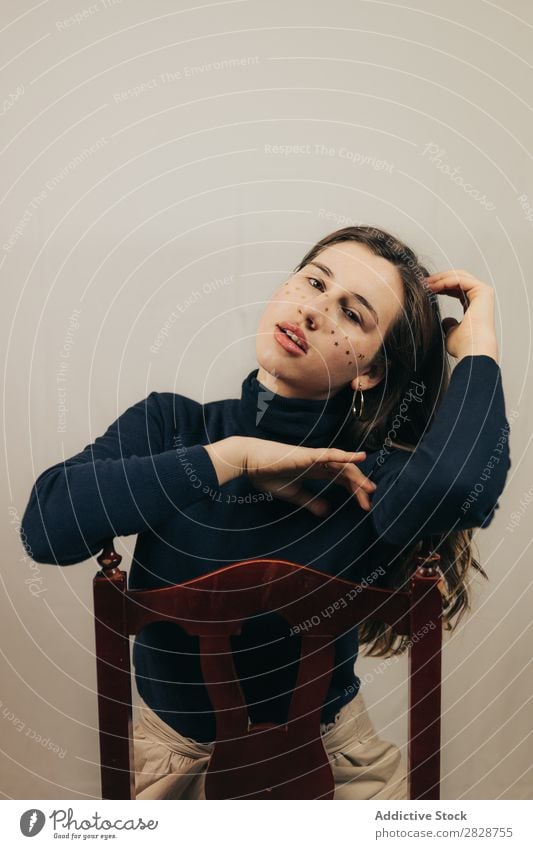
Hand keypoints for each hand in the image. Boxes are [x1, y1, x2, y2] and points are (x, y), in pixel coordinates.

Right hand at [241, 437, 376, 515]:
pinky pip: (330, 455)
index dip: (355, 491)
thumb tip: (326, 511)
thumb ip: (310, 501)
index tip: (365, 506)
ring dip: (357, 476)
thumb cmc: (267, 474)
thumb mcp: (294, 494)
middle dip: (359, 487)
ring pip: (343, 465)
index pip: (342, 480)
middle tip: (368, 503)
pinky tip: (360, 457)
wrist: (249, 462)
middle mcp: (319, 462)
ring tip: (370, 488)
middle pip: (347, 473)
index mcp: (316, 470)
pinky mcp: (307, 455)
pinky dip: (345, 456)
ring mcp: (315, 457)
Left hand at [425, 269, 498, 361]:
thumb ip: (449, 325)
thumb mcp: (451, 333)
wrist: (473, 350)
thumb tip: (446, 321)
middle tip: (423, 282)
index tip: (425, 289)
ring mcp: (484, 293)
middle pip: (458, 279)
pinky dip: (445, 281)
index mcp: (474, 306)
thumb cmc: (464, 346)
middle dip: (439, 279)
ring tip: (426, 283)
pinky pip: (460, 280)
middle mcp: (481, 298)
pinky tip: (433, 286)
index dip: (440, 286)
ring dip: (440, 278)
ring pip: (459, 277)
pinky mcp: (483, 291)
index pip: (456, 289)